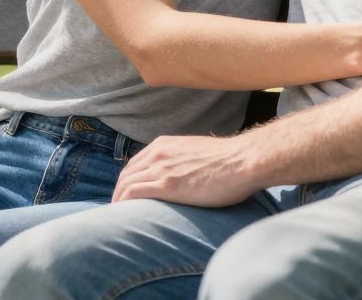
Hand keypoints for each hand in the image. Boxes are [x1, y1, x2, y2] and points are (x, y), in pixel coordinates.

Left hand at [113, 134, 263, 206]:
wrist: (243, 161)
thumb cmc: (229, 161)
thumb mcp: (197, 153)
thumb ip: (182, 161)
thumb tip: (182, 176)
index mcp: (164, 145)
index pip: (134, 164)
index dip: (127, 181)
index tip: (126, 195)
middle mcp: (158, 153)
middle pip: (126, 174)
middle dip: (119, 192)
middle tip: (118, 210)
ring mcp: (161, 168)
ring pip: (126, 184)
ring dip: (118, 201)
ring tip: (118, 218)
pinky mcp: (167, 185)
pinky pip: (133, 193)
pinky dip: (124, 204)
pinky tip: (124, 215)